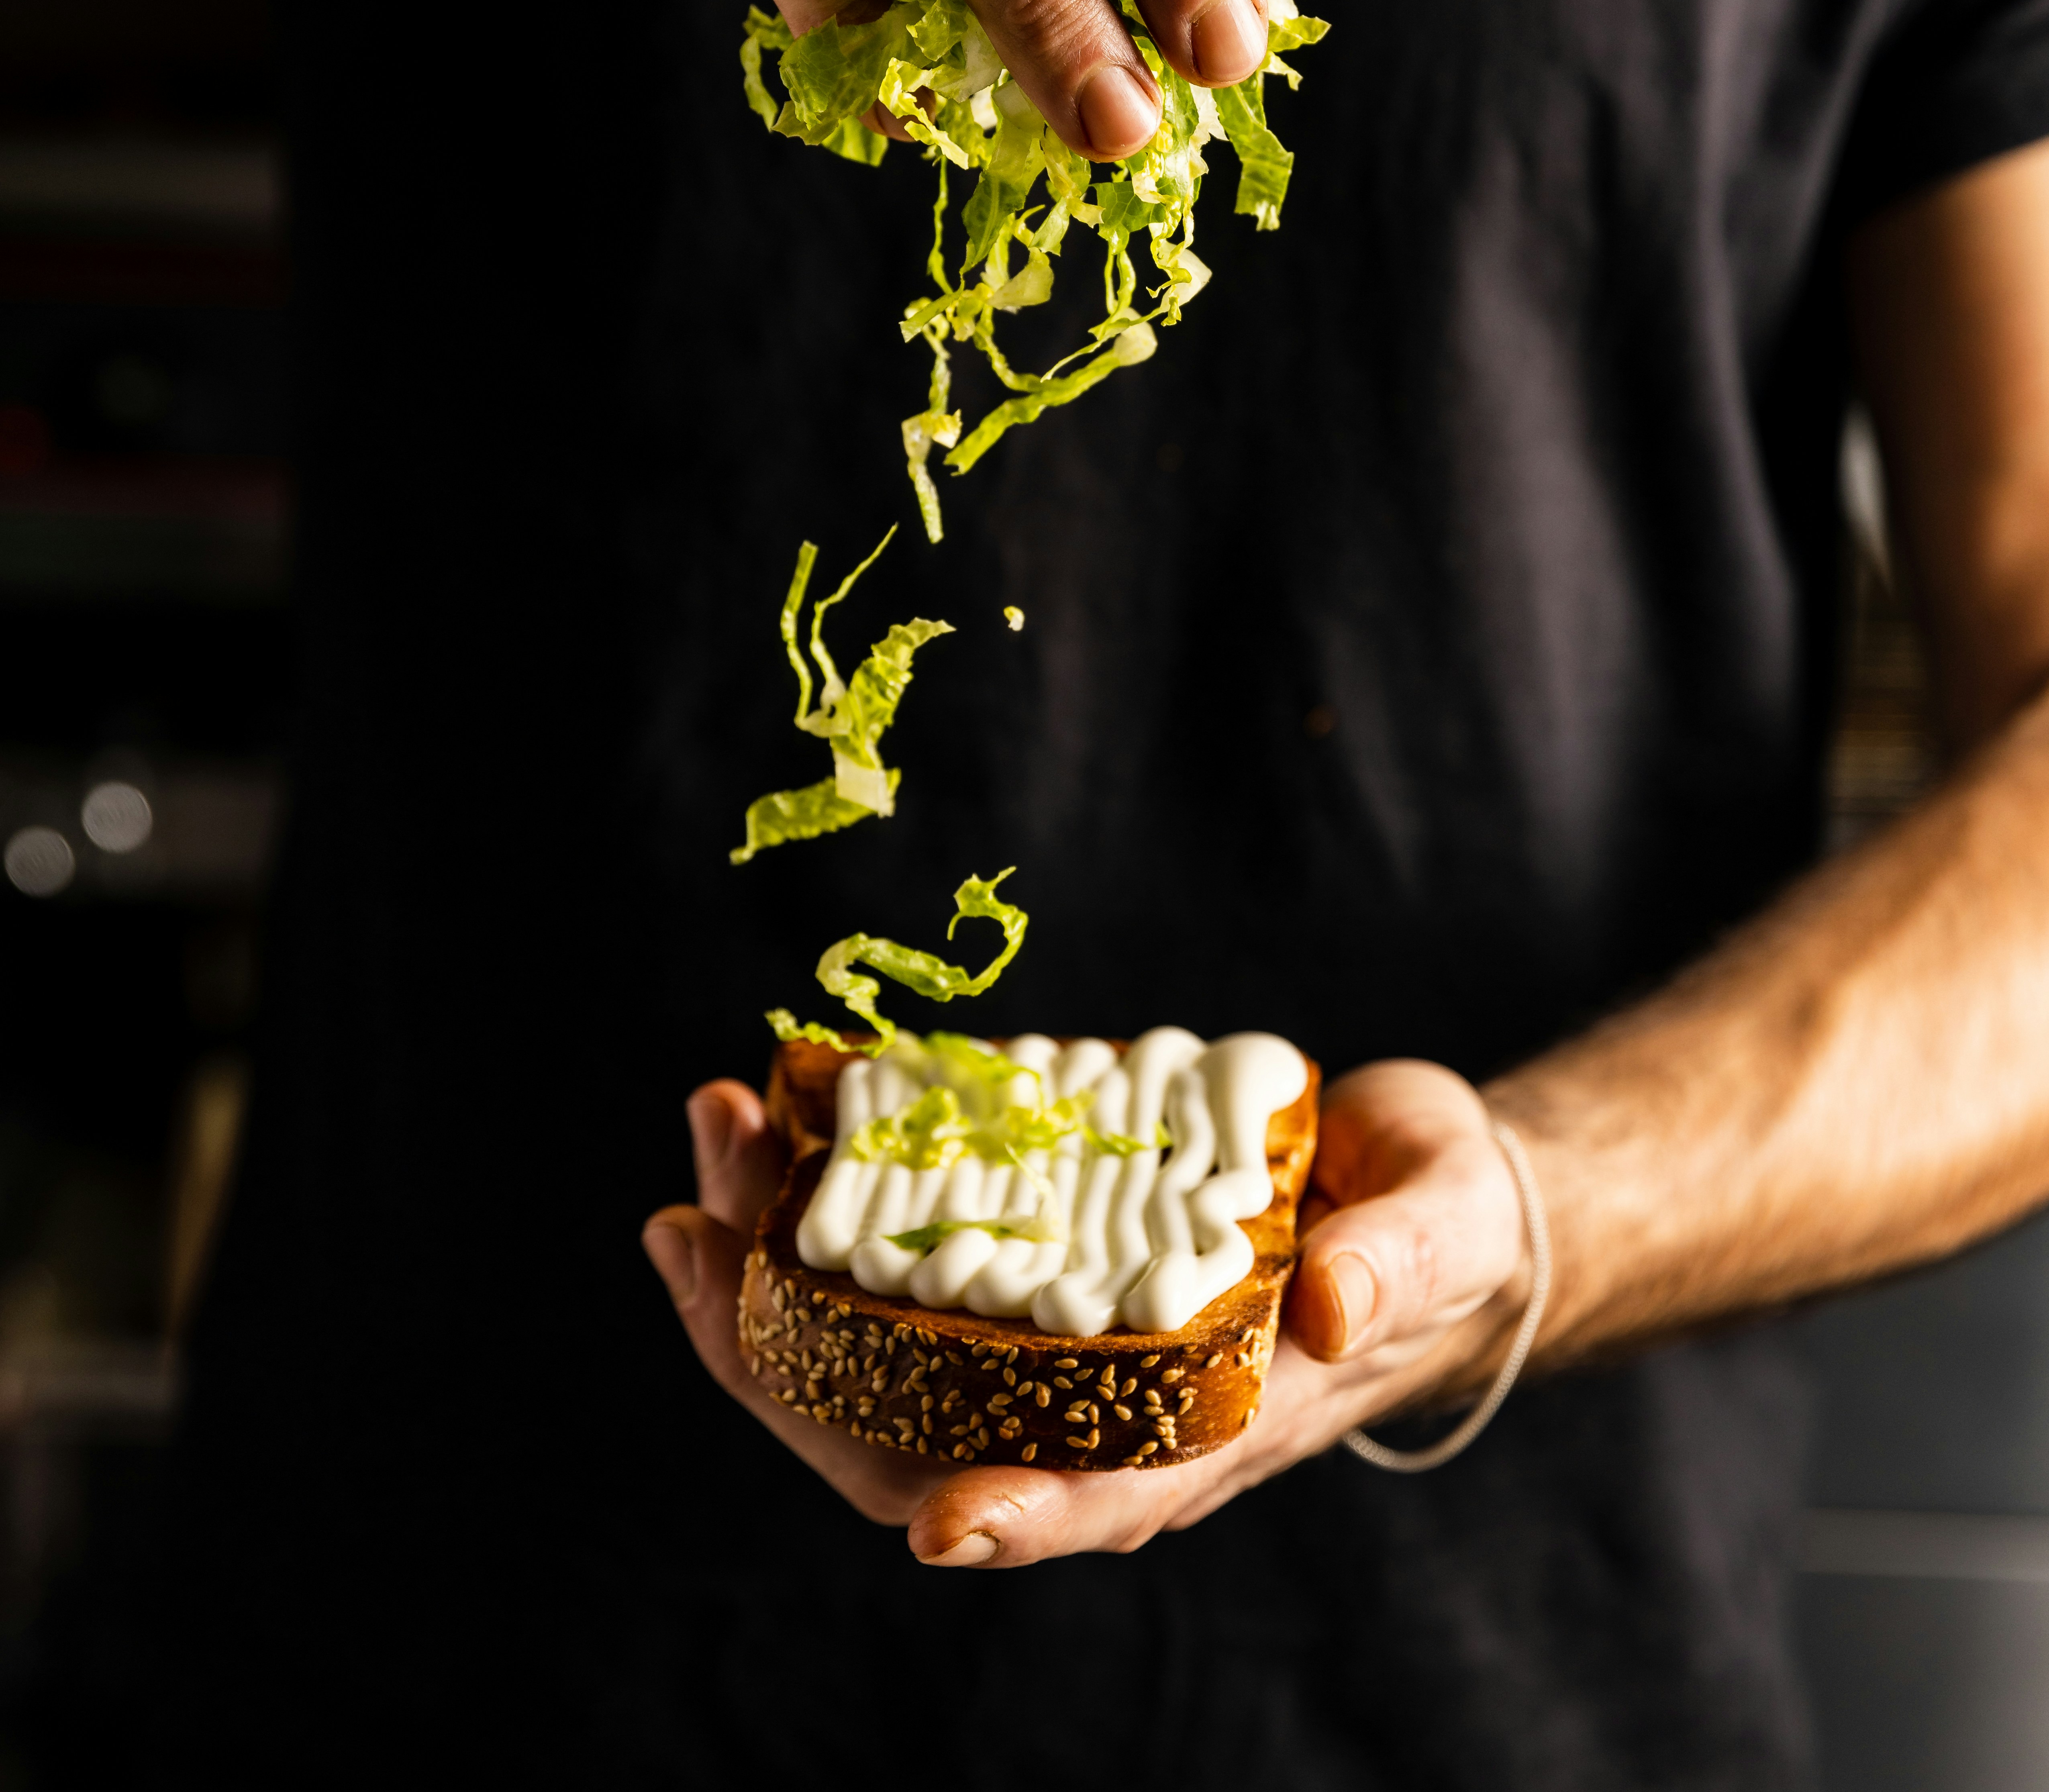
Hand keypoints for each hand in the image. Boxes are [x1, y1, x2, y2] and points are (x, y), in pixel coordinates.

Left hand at [643, 1059, 1532, 1568]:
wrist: (1414, 1187)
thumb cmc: (1436, 1223)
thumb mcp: (1442, 1227)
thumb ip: (1398, 1267)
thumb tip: (1329, 1305)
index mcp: (1208, 1422)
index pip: (1097, 1500)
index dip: (1021, 1517)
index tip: (944, 1525)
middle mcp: (1103, 1404)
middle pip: (918, 1439)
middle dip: (787, 1351)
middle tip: (692, 1225)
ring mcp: (1049, 1336)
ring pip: (875, 1349)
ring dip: (768, 1261)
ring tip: (713, 1136)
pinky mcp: (1027, 1259)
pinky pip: (896, 1264)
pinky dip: (820, 1201)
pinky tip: (775, 1120)